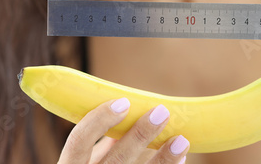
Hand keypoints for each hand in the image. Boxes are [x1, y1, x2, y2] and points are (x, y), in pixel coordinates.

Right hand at [57, 98, 188, 163]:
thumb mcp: (88, 162)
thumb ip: (103, 144)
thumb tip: (131, 113)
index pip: (78, 142)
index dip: (99, 120)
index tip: (124, 103)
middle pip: (115, 161)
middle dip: (140, 135)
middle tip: (162, 112)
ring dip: (163, 160)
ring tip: (181, 140)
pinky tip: (180, 160)